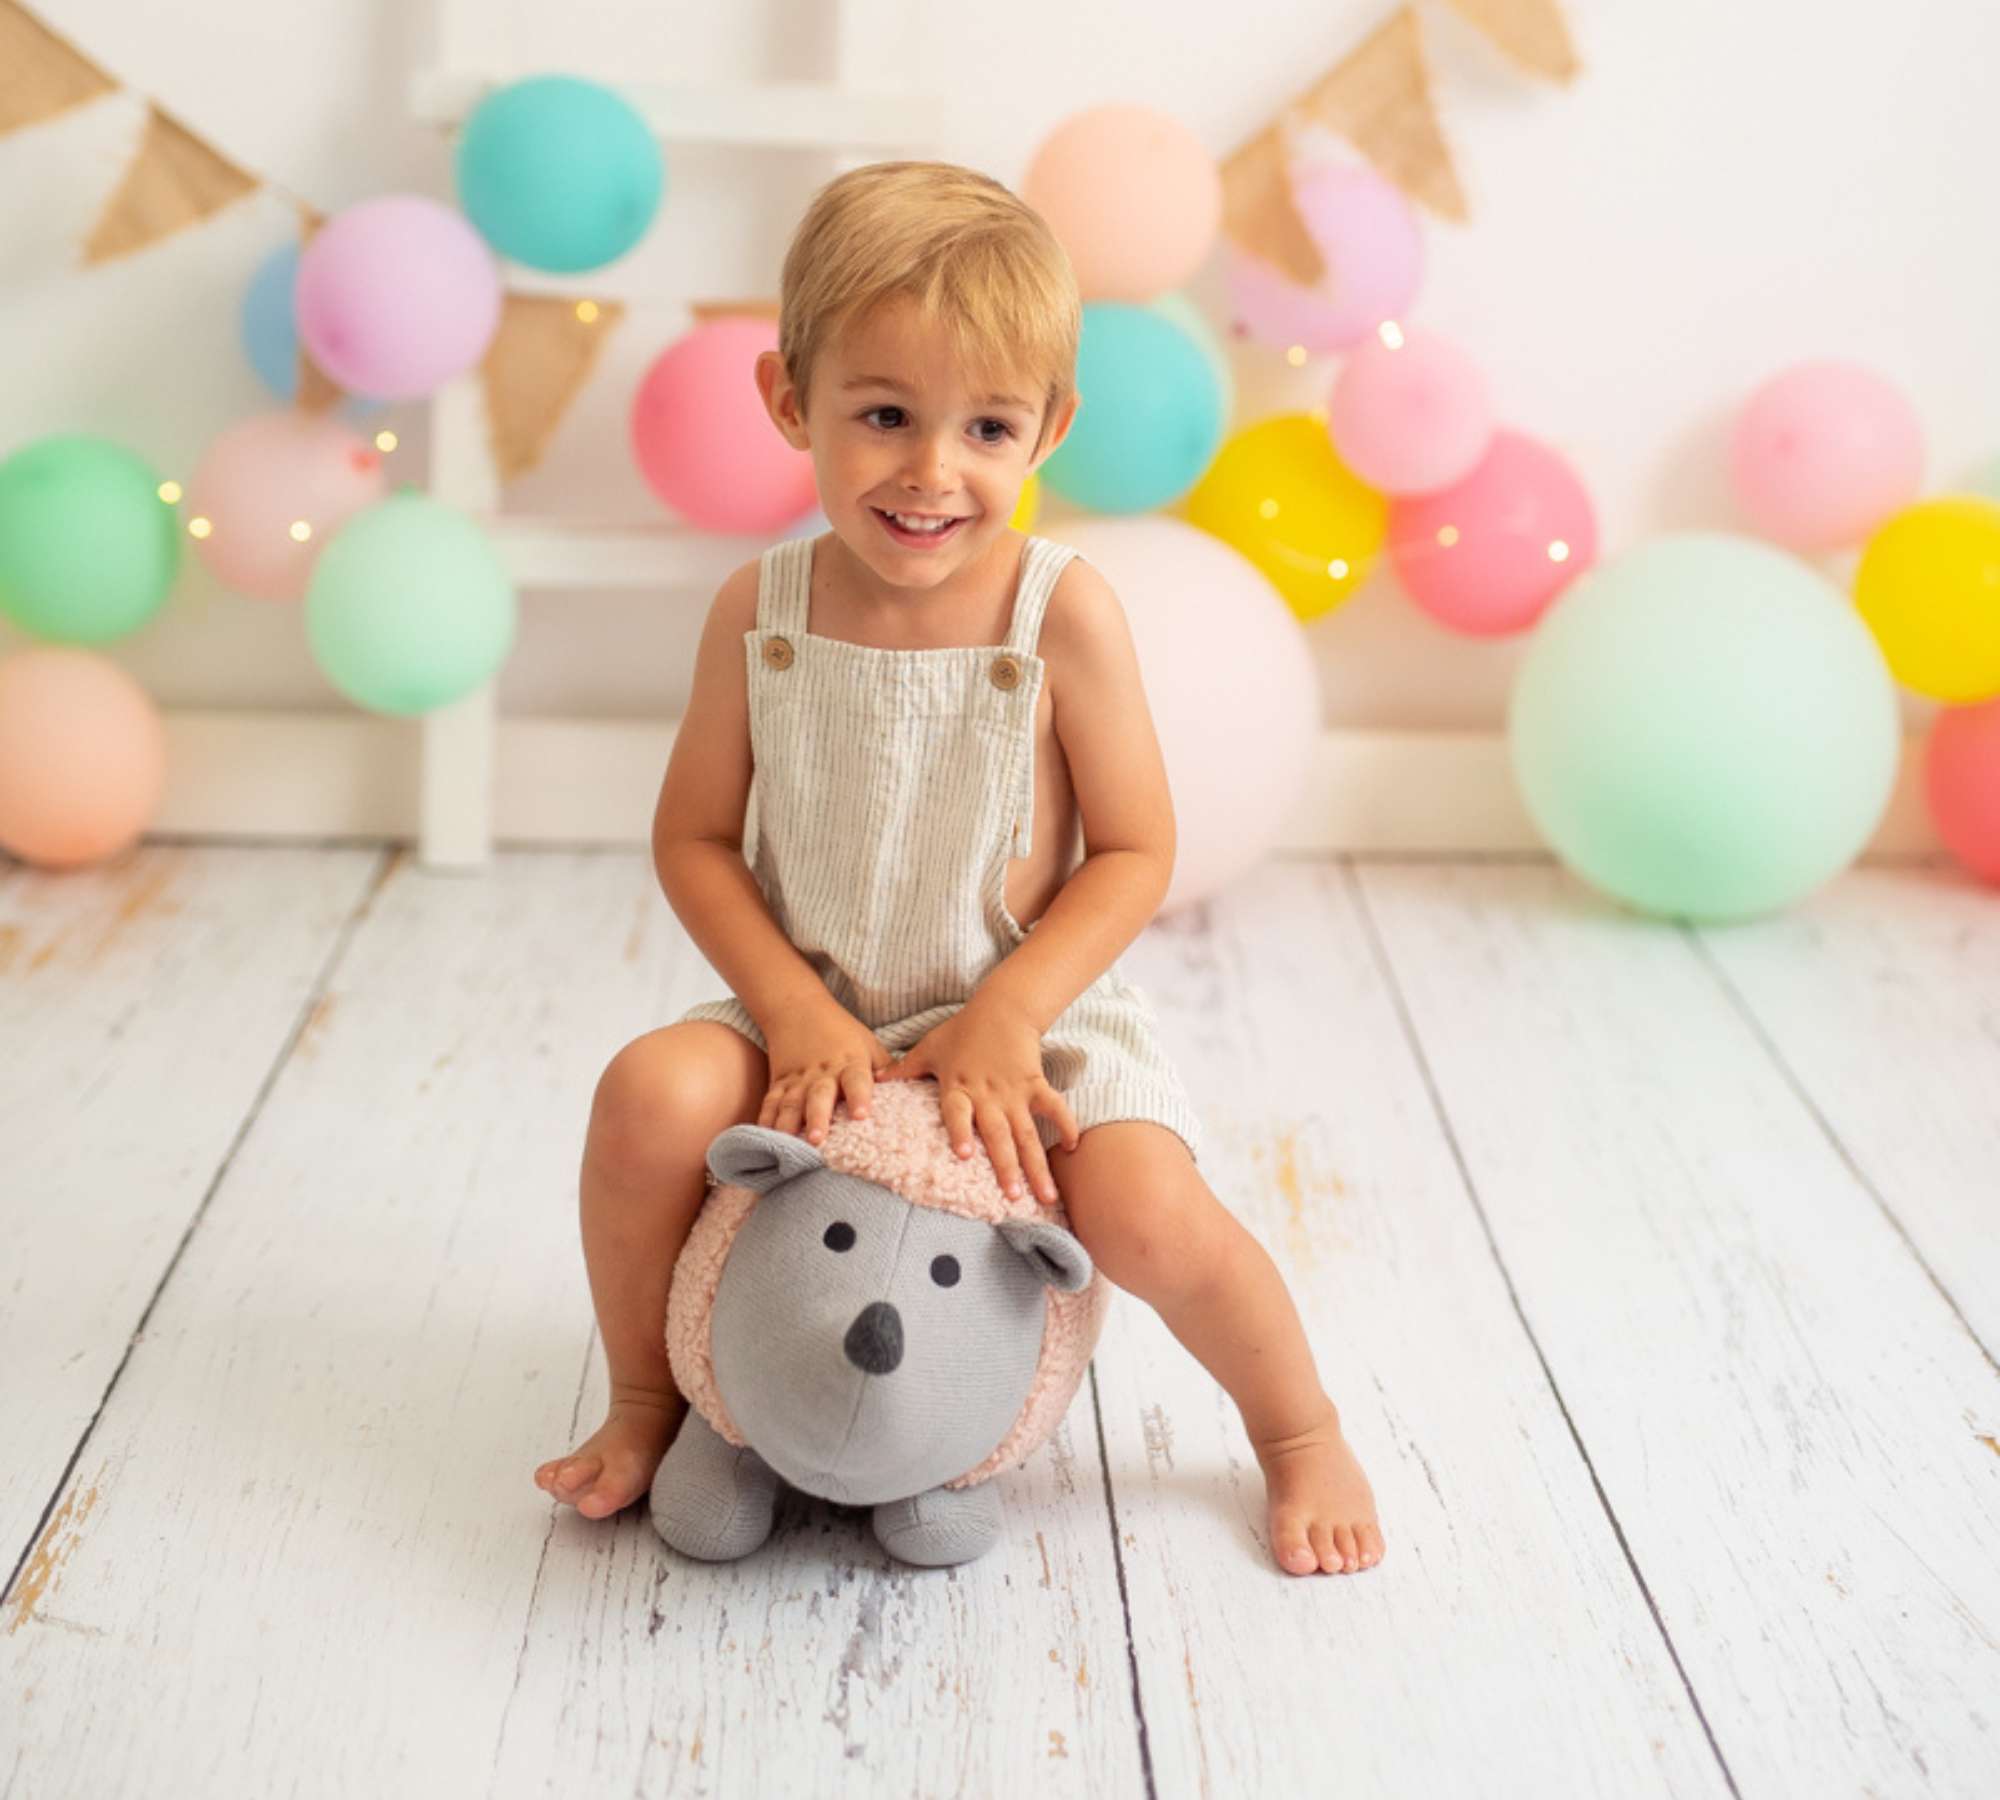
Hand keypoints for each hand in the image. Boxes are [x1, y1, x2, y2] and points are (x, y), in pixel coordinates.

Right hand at [759, 996, 890, 1145]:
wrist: (797, 1008)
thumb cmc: (842, 1031)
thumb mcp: (869, 1044)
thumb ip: (886, 1069)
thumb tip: (911, 1093)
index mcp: (850, 1062)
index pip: (857, 1080)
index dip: (860, 1097)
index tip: (862, 1115)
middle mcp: (822, 1072)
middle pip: (819, 1095)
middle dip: (817, 1117)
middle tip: (817, 1139)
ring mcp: (798, 1077)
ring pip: (791, 1102)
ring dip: (788, 1124)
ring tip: (787, 1143)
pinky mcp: (779, 1081)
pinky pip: (770, 1101)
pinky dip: (765, 1119)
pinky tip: (762, 1136)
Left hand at [879, 996, 1079, 1202]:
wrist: (1001, 1008)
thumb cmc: (961, 1030)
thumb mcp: (928, 1047)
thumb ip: (904, 1069)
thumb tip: (875, 1082)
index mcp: (959, 1088)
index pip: (958, 1112)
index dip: (962, 1131)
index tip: (966, 1155)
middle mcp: (988, 1096)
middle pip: (998, 1135)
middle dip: (1007, 1167)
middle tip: (1014, 1197)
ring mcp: (1014, 1093)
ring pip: (1027, 1133)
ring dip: (1036, 1165)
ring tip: (1045, 1195)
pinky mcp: (1035, 1084)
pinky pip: (1054, 1107)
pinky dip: (1066, 1125)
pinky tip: (1073, 1149)